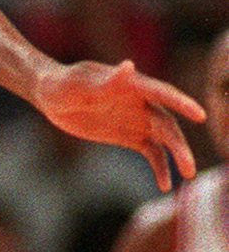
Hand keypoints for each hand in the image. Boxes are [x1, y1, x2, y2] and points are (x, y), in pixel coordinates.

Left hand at [34, 59, 203, 191]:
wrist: (52, 97)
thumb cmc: (63, 84)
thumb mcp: (80, 84)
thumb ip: (107, 81)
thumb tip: (130, 66)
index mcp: (133, 85)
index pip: (162, 93)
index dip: (182, 103)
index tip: (200, 115)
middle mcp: (142, 102)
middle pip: (168, 123)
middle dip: (180, 145)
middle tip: (189, 166)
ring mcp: (138, 120)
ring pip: (164, 139)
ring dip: (176, 156)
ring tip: (187, 176)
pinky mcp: (130, 136)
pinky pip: (151, 152)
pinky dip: (160, 167)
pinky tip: (165, 185)